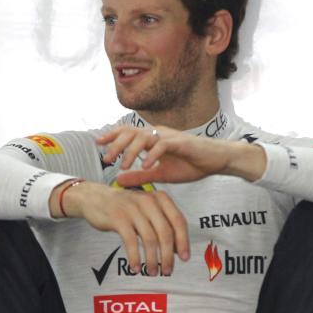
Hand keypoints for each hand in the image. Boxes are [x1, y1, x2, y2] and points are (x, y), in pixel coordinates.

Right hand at [56, 180, 188, 275]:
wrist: (95, 198)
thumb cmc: (124, 208)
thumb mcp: (146, 211)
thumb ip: (161, 225)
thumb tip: (176, 249)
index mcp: (159, 198)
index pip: (178, 221)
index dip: (183, 241)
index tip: (184, 258)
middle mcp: (148, 201)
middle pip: (165, 233)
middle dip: (168, 255)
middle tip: (168, 270)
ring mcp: (133, 209)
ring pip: (149, 239)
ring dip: (153, 259)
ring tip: (153, 271)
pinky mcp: (118, 218)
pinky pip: (131, 242)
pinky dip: (135, 257)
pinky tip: (136, 267)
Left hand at [96, 125, 265, 186]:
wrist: (215, 161)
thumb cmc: (190, 165)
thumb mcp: (160, 175)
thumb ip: (140, 176)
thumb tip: (118, 180)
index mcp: (152, 139)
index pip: (127, 133)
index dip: (112, 136)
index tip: (97, 143)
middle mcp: (158, 134)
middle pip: (131, 132)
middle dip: (116, 145)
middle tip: (107, 159)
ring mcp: (169, 137)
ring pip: (144, 137)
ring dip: (132, 151)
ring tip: (124, 165)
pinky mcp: (181, 143)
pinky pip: (163, 145)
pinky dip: (153, 155)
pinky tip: (146, 166)